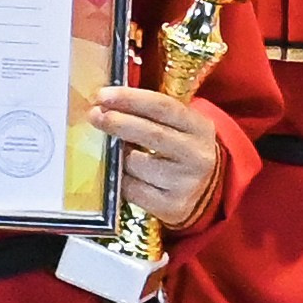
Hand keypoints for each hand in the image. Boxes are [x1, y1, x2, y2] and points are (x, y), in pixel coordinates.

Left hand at [91, 86, 224, 231]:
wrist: (209, 192)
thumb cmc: (182, 150)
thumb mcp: (180, 127)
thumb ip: (151, 114)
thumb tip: (106, 103)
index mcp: (199, 128)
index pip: (163, 107)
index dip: (130, 99)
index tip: (103, 95)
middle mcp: (196, 156)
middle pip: (151, 134)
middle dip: (117, 123)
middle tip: (94, 115)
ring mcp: (185, 184)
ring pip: (135, 164)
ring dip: (115, 154)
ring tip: (109, 148)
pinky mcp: (171, 207)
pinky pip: (130, 190)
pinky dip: (117, 178)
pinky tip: (116, 172)